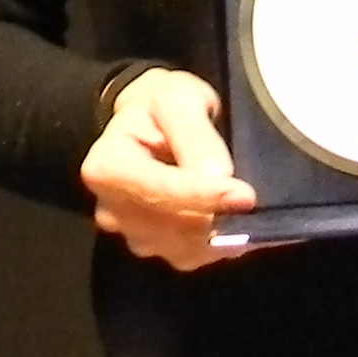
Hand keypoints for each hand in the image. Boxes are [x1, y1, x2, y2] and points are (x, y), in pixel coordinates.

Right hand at [80, 67, 256, 269]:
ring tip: (239, 204)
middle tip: (252, 201)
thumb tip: (217, 176)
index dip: (201, 196)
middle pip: (170, 225)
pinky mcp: (152, 249)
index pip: (156, 189)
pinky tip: (231, 220)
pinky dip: (218, 245)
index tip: (244, 196)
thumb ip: (194, 133)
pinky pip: (192, 257)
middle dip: (215, 215)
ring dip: (218, 232)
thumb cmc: (161, 108)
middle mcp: (110, 208)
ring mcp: (129, 234)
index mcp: (105, 166)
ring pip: (183, 247)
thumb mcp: (178, 99)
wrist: (151, 126)